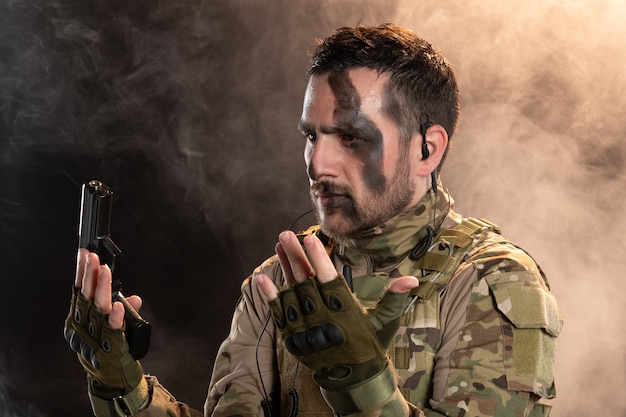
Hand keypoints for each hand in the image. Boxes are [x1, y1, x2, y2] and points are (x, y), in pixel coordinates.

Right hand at [63, 248, 142, 393]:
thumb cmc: (107, 348)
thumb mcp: (110, 325)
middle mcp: (82, 327)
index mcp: (79, 318)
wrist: (112, 378)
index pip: (79, 291)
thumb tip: (135, 298)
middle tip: (92, 257)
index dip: (81, 272)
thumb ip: (120, 310)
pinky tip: (119, 305)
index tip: (85, 254)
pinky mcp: (109, 347)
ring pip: (98, 308)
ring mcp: (94, 337)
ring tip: (105, 271)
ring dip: (102, 289)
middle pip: (85, 296)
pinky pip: (113, 329)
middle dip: (89, 275)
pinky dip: (116, 317)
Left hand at [255, 231, 417, 390]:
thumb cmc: (370, 345)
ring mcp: (305, 329)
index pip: (329, 281)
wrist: (352, 379)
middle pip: (306, 282)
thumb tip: (410, 280)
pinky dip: (270, 296)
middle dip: (296, 256)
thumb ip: (394, 298)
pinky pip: (278, 313)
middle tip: (286, 234)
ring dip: (284, 268)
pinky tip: (262, 277)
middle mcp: (323, 320)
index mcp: (345, 313)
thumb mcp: (385, 322)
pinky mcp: (292, 337)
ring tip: (279, 243)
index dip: (319, 260)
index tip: (311, 239)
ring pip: (291, 292)